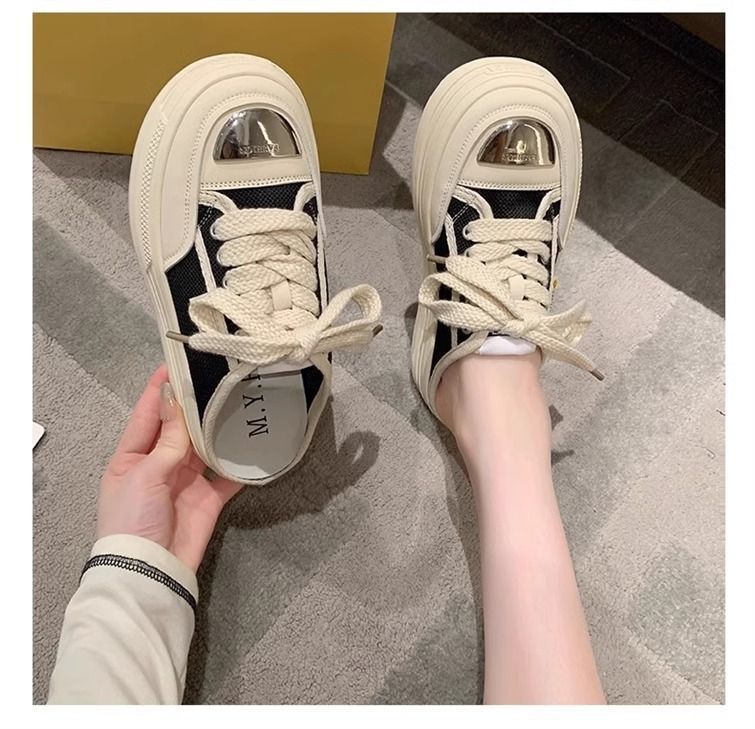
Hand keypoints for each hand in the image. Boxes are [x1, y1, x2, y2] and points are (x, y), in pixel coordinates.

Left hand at [96, 365, 242, 571]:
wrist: (150, 573)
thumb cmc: (134, 520)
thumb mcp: (145, 475)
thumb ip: (168, 439)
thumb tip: (175, 398)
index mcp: (132, 456)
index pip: (148, 413)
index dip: (161, 388)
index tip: (177, 360)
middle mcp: (159, 464)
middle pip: (179, 427)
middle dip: (195, 404)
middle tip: (218, 377)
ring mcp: (185, 481)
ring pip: (204, 447)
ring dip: (218, 429)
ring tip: (239, 402)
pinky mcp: (208, 499)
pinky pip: (227, 476)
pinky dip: (240, 464)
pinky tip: (255, 445)